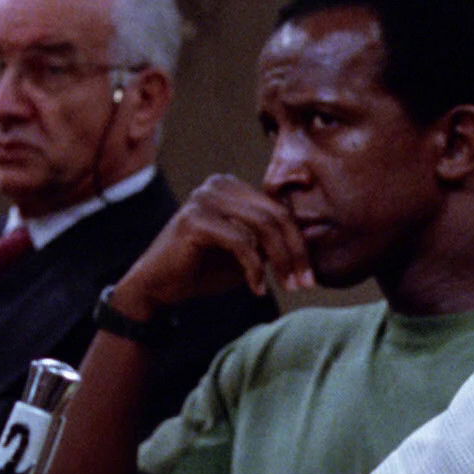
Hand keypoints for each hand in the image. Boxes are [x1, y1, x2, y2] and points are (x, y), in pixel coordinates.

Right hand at [117, 174, 311, 314]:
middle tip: (306, 283)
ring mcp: (205, 198)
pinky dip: (253, 268)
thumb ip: (271, 243)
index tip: (310, 275)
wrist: (157, 287)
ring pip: (263, 226)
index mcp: (232, 187)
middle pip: (276, 215)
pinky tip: (257, 289)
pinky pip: (240, 242)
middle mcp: (219, 184)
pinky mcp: (194, 219)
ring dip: (281, 261)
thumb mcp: (247, 254)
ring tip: (288, 286)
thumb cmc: (203, 270)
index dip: (299, 243)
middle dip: (296, 252)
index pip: (280, 210)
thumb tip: (315, 241)